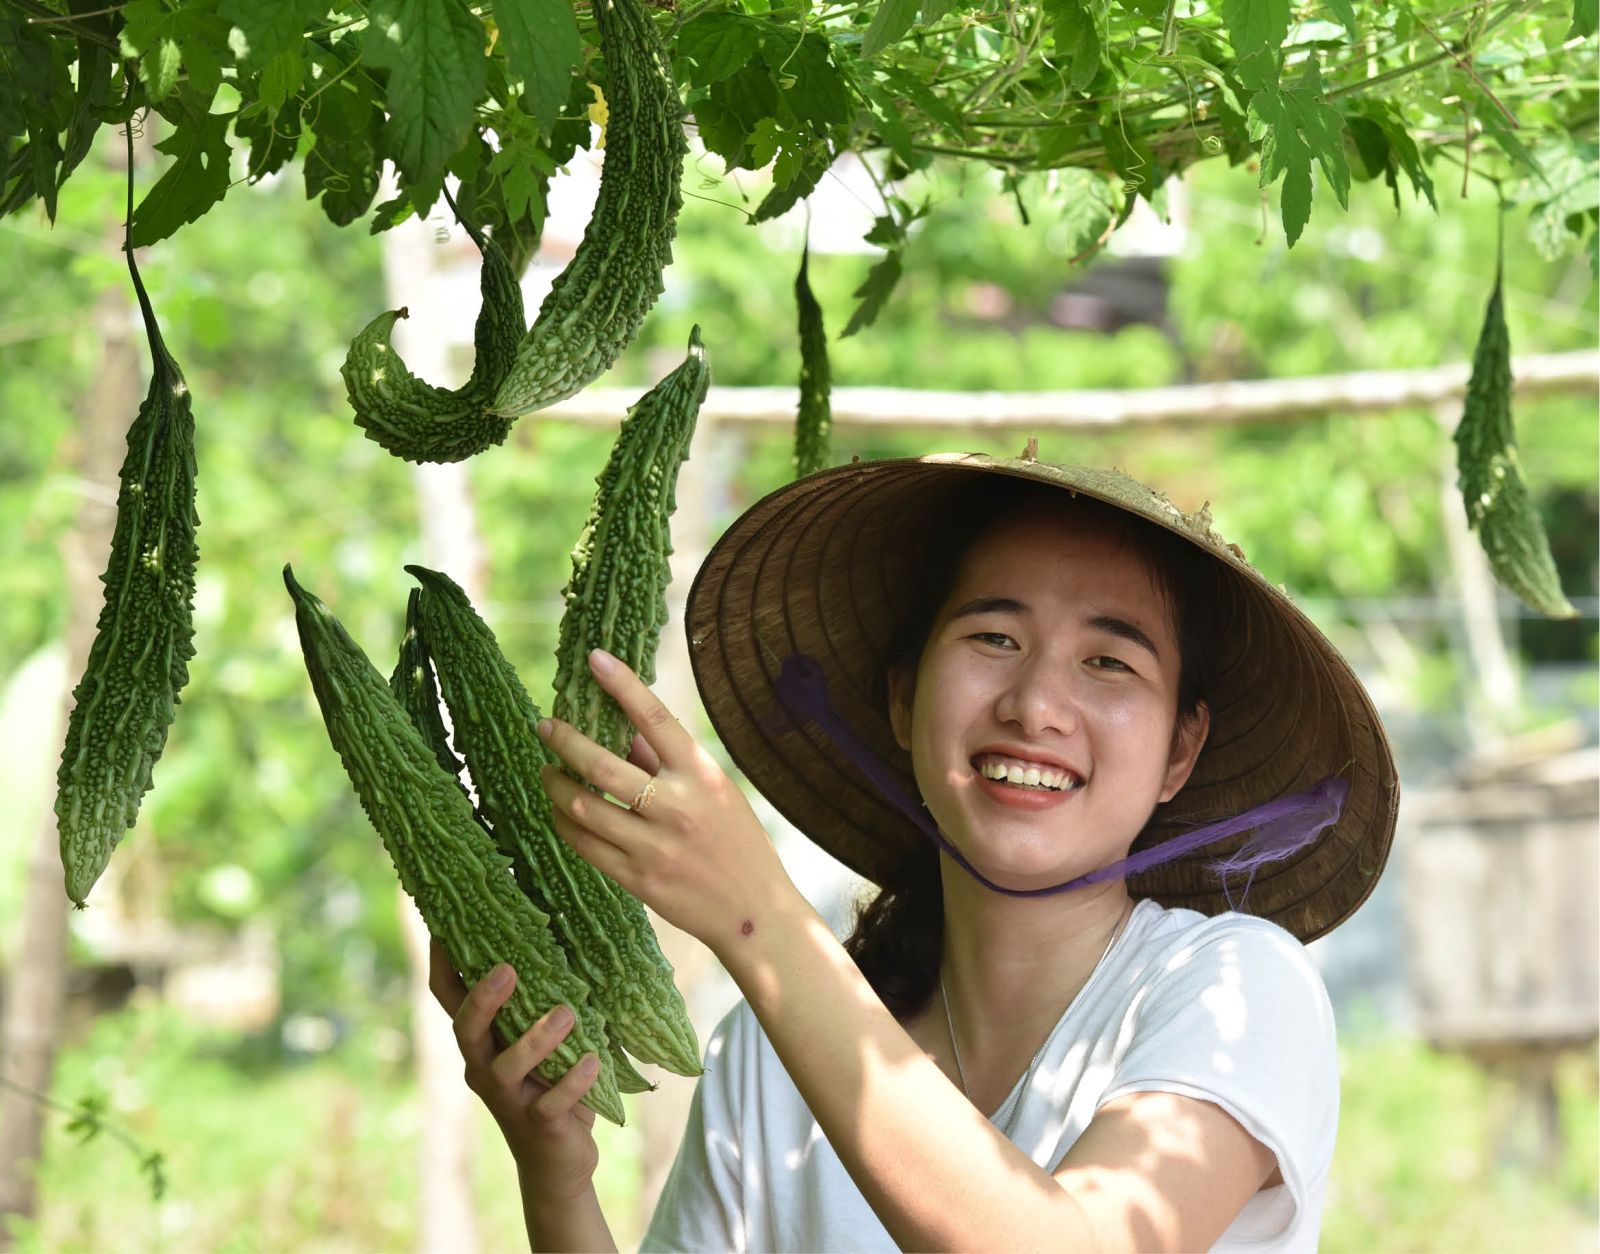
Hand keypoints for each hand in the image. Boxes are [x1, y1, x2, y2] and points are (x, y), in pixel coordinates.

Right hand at [427, 940, 600, 1200]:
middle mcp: (484, 1067)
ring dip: (536, 1039)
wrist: (558, 1160)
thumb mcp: (541, 1039)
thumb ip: (541, 999)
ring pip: (508, 1067)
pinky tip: (592, 1061)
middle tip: (507, 970)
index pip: (449, 996)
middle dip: (483, 999)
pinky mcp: (539, 1124)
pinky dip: (573, 1081)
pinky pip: (551, 1103)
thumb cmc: (551, 1082)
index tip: (446, 923)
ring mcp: (508, 1098)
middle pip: (466, 1031)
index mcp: (481, 1041)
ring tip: (566, 1014)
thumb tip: (565, 931)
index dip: (442, 962)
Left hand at [536, 648, 800, 955]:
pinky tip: (559, 810)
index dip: (623, 685)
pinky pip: (585, 846)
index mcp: (701, 776)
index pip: (656, 719)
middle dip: (565, 741)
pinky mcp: (637, 879)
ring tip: (547, 771)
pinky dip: (565, 823)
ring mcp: (654, 846)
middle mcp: (676, 807)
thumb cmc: (736, 843)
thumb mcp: (714, 792)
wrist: (753, 911)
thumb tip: (623, 729)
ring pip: (584, 807)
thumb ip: (668, 763)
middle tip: (545, 726)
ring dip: (556, 784)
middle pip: (602, 766)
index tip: (595, 659)